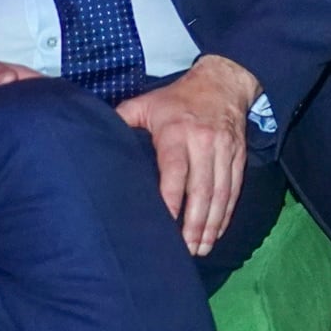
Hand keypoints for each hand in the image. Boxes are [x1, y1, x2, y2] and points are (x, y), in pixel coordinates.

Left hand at [116, 57, 257, 255]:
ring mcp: (225, 151)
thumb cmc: (177, 98)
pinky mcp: (239, 155)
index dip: (171, 199)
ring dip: (211, 223)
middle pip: (202, 188)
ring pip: (221, 193)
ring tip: (201, 248)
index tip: (165, 224)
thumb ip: (121, 121)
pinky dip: (226, 212)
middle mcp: (204, 143)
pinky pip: (234, 188)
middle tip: (185, 249)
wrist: (224, 81)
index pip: (176, 171)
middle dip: (194, 222)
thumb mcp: (145, 103)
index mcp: (176, 132)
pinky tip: (217, 231)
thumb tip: (91, 140)